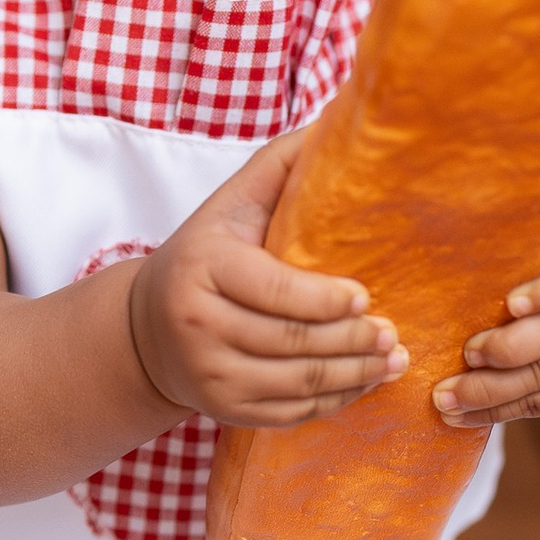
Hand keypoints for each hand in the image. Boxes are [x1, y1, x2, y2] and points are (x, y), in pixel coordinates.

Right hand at [127, 135, 405, 428]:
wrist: (146, 329)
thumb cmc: (205, 253)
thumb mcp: (231, 202)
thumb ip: (280, 164)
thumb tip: (337, 126)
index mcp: (203, 268)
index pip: (275, 290)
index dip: (325, 300)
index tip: (366, 296)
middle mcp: (199, 326)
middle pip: (293, 342)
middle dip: (353, 341)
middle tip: (393, 333)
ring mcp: (210, 376)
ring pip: (299, 383)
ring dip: (356, 374)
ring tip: (393, 358)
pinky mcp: (224, 411)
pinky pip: (292, 413)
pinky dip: (335, 401)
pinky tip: (364, 382)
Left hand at [435, 209, 539, 426]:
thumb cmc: (539, 246)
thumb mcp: (533, 226)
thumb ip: (503, 225)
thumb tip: (437, 211)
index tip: (510, 303)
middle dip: (510, 350)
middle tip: (465, 355)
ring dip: (496, 393)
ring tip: (447, 399)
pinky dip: (504, 413)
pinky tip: (464, 416)